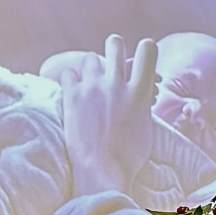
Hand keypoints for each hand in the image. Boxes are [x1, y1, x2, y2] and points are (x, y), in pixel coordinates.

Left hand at [61, 34, 158, 195]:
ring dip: (92, 69)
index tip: (141, 56)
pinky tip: (74, 93)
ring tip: (90, 85)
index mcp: (140, 91)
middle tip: (111, 63)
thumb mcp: (145, 127)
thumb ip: (141, 104)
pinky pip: (68, 73)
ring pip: (90, 58)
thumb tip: (139, 96)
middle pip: (114, 43)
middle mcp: (117, 83)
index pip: (147, 49)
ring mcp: (93, 88)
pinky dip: (71, 81)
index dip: (145, 49)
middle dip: (114, 48)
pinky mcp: (72, 96)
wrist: (102, 171)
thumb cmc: (128, 157)